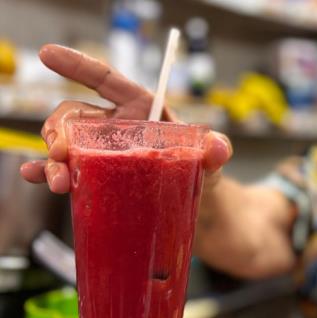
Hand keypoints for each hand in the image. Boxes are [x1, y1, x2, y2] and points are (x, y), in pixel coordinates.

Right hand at [20, 44, 231, 192]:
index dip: (78, 66)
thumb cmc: (201, 171)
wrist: (194, 203)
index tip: (49, 54)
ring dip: (52, 157)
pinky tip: (36, 177)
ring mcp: (101, 153)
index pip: (106, 81)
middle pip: (75, 116)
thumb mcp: (211, 159)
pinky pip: (64, 168)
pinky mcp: (95, 177)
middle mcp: (115, 127)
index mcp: (140, 110)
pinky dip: (45, 171)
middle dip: (60, 130)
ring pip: (64, 143)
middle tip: (62, 152)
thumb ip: (216, 149)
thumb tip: (219, 148)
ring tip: (58, 180)